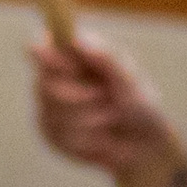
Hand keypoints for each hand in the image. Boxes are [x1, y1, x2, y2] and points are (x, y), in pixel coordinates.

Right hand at [30, 36, 179, 184]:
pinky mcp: (51, 134)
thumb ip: (105, 59)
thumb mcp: (129, 80)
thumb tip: (76, 40)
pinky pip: (59, 136)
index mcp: (75, 57)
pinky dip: (85, 138)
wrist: (143, 146)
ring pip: (53, 112)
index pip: (44, 49)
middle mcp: (57, 78)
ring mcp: (49, 107)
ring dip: (87, 117)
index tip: (65, 66)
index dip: (46, 56)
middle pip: (44, 83)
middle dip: (75, 93)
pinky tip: (100, 137)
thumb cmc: (139, 105)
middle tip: (102, 96)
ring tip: (110, 118)